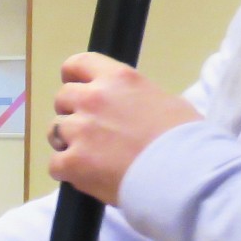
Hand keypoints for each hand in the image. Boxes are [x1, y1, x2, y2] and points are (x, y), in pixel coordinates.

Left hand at [47, 53, 200, 204]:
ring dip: (68, 142)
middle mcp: (93, 99)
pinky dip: (67, 171)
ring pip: (55, 131)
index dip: (73, 77)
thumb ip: (133, 99)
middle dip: (72, 113)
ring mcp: (79, 130)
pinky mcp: (72, 162)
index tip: (76, 87)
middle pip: (63, 99)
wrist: (184, 175)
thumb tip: (125, 109)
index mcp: (117, 79)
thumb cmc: (185, 140)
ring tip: (91, 156)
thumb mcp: (165, 102)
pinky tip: (87, 176)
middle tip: (91, 131)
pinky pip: (55, 164)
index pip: (77, 64)